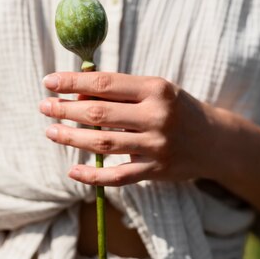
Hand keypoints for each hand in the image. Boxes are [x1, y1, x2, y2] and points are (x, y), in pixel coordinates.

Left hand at [39, 71, 215, 185]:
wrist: (215, 141)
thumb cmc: (177, 110)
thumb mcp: (155, 92)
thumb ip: (121, 92)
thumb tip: (76, 95)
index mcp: (156, 89)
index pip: (105, 83)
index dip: (73, 82)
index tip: (49, 82)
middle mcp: (157, 116)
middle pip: (100, 113)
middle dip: (66, 110)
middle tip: (44, 108)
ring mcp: (157, 145)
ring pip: (104, 143)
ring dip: (72, 138)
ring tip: (52, 132)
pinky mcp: (157, 170)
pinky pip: (118, 176)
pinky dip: (93, 176)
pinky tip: (73, 170)